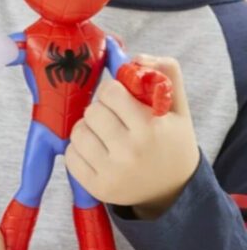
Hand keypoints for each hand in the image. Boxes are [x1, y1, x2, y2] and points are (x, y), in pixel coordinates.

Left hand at [65, 56, 197, 217]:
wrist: (175, 191)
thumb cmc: (172, 141)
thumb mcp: (178, 107)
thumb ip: (166, 72)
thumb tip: (137, 58)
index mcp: (151, 129)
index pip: (110, 92)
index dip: (113, 91)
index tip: (122, 99)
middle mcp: (130, 152)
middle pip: (91, 111)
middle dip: (101, 109)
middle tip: (114, 118)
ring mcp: (112, 173)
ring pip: (77, 132)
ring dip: (88, 128)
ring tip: (106, 134)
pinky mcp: (97, 187)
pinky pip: (71, 155)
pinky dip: (80, 149)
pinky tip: (98, 151)